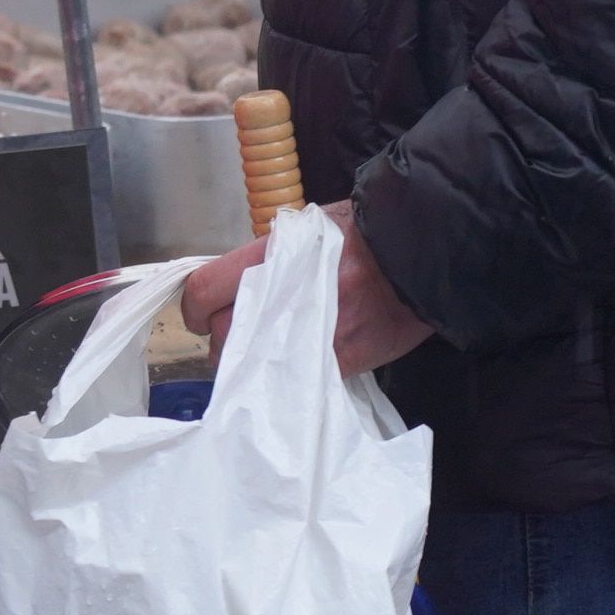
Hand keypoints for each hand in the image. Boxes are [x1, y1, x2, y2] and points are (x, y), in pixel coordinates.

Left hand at [174, 200, 436, 377]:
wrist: (422, 252)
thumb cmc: (363, 232)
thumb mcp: (306, 231)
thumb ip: (267, 258)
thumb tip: (238, 285)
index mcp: (270, 259)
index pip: (203, 291)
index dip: (192, 309)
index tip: (198, 315)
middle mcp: (283, 299)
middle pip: (222, 337)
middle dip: (224, 340)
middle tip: (237, 337)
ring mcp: (310, 336)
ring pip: (252, 368)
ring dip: (251, 365)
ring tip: (267, 353)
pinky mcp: (339, 364)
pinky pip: (292, 383)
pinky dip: (286, 380)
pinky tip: (296, 366)